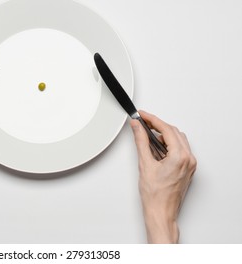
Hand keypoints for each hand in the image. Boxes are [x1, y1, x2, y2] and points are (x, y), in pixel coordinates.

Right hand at [130, 111, 196, 242]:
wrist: (160, 212)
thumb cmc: (155, 195)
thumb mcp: (145, 164)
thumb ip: (141, 141)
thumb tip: (137, 127)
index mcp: (180, 157)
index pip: (166, 130)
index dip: (152, 119)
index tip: (142, 115)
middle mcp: (188, 159)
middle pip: (174, 133)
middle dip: (157, 126)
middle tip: (143, 122)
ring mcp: (189, 164)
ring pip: (178, 140)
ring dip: (163, 135)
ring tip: (147, 135)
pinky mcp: (187, 168)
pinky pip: (179, 150)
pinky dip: (168, 145)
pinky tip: (156, 147)